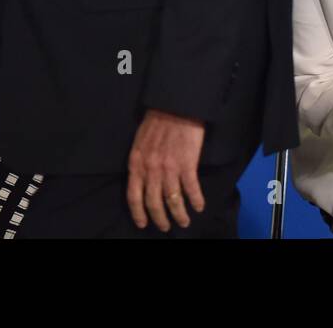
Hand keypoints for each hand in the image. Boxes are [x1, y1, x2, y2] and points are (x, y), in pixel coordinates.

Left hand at [126, 108, 205, 231]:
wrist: (176, 105)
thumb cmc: (157, 120)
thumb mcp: (139, 141)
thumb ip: (140, 160)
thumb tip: (142, 177)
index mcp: (136, 163)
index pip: (134, 196)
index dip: (138, 213)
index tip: (143, 224)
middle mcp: (151, 169)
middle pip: (153, 202)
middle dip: (160, 219)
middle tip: (165, 227)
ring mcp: (169, 168)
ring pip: (172, 200)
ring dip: (178, 214)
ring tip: (183, 222)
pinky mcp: (187, 164)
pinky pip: (191, 189)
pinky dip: (195, 200)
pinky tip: (198, 206)